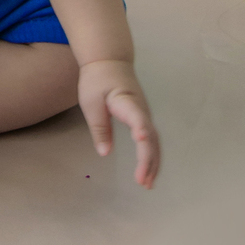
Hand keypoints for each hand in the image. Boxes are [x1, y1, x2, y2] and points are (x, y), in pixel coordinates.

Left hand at [77, 59, 159, 188]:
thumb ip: (99, 127)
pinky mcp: (143, 118)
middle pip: (150, 136)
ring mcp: (144, 114)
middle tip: (142, 182)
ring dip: (153, 162)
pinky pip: (151, 139)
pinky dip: (152, 156)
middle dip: (148, 160)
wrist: (109, 60)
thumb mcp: (90, 102)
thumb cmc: (97, 80)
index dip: (140, 129)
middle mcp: (141, 109)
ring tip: (148, 184)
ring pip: (154, 141)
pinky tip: (148, 171)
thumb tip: (105, 152)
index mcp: (126, 101)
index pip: (137, 117)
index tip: (141, 140)